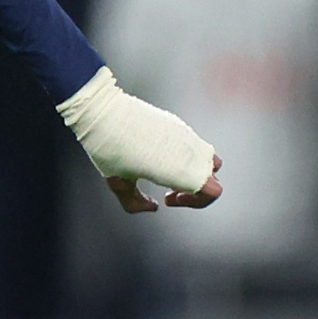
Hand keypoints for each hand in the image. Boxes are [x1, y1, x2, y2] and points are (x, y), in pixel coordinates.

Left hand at [58, 67, 222, 212]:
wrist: (103, 111)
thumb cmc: (111, 148)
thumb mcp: (118, 183)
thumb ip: (135, 202)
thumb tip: (152, 207)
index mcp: (184, 170)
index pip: (213, 193)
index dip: (195, 202)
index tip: (169, 199)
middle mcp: (192, 151)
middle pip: (211, 176)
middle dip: (193, 188)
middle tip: (168, 188)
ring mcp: (186, 134)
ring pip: (205, 158)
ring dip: (192, 169)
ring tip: (165, 171)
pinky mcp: (176, 123)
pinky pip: (191, 143)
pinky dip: (182, 155)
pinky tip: (155, 154)